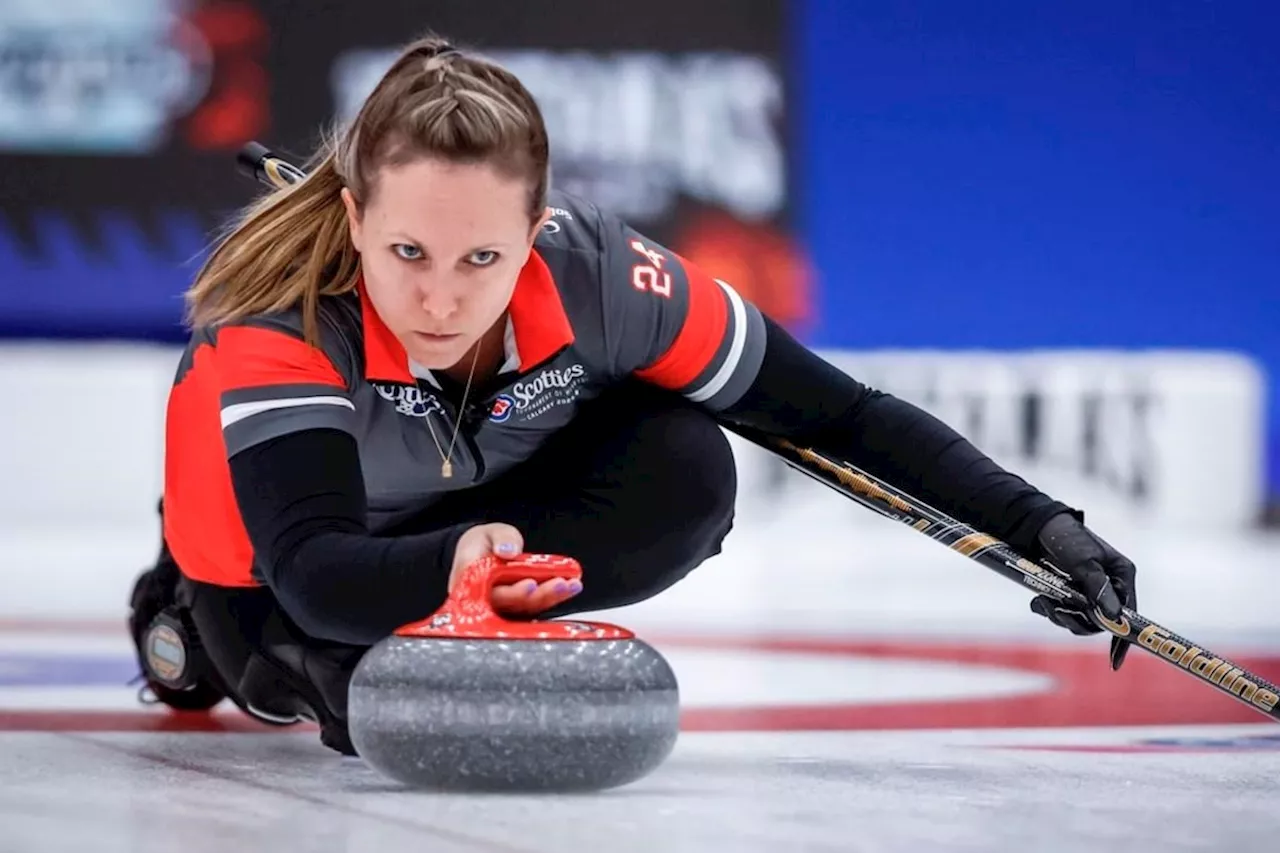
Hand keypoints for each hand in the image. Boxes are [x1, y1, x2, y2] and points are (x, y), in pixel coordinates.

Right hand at [449, 523, 581, 616]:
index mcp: (471, 583)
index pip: (492, 593)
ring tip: (572, 584)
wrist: (480, 551)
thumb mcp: (490, 532)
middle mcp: (486, 600)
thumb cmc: (482, 544)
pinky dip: (554, 596)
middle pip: (514, 604)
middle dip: (540, 595)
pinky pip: (536, 604)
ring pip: (528, 607)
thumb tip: (508, 551)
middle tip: (561, 584)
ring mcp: (504, 606)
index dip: (513, 593)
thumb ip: (501, 538)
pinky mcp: (518, 607)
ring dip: (552, 597)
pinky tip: (571, 587)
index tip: (531, 584)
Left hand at [1032, 512, 1138, 669]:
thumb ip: (1099, 589)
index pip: (1129, 613)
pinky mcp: (1067, 592)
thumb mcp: (1083, 562)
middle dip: (1078, 621)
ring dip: (1060, 615)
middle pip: (1100, 621)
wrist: (1034, 526)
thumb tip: (1114, 619)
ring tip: (1043, 601)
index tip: (1114, 660)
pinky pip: (1062, 612)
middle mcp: (1108, 586)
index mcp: (1121, 576)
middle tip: (1057, 611)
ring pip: (1079, 619)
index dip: (1123, 637)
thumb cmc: (1066, 538)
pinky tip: (1039, 599)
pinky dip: (1049, 609)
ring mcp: (1087, 590)